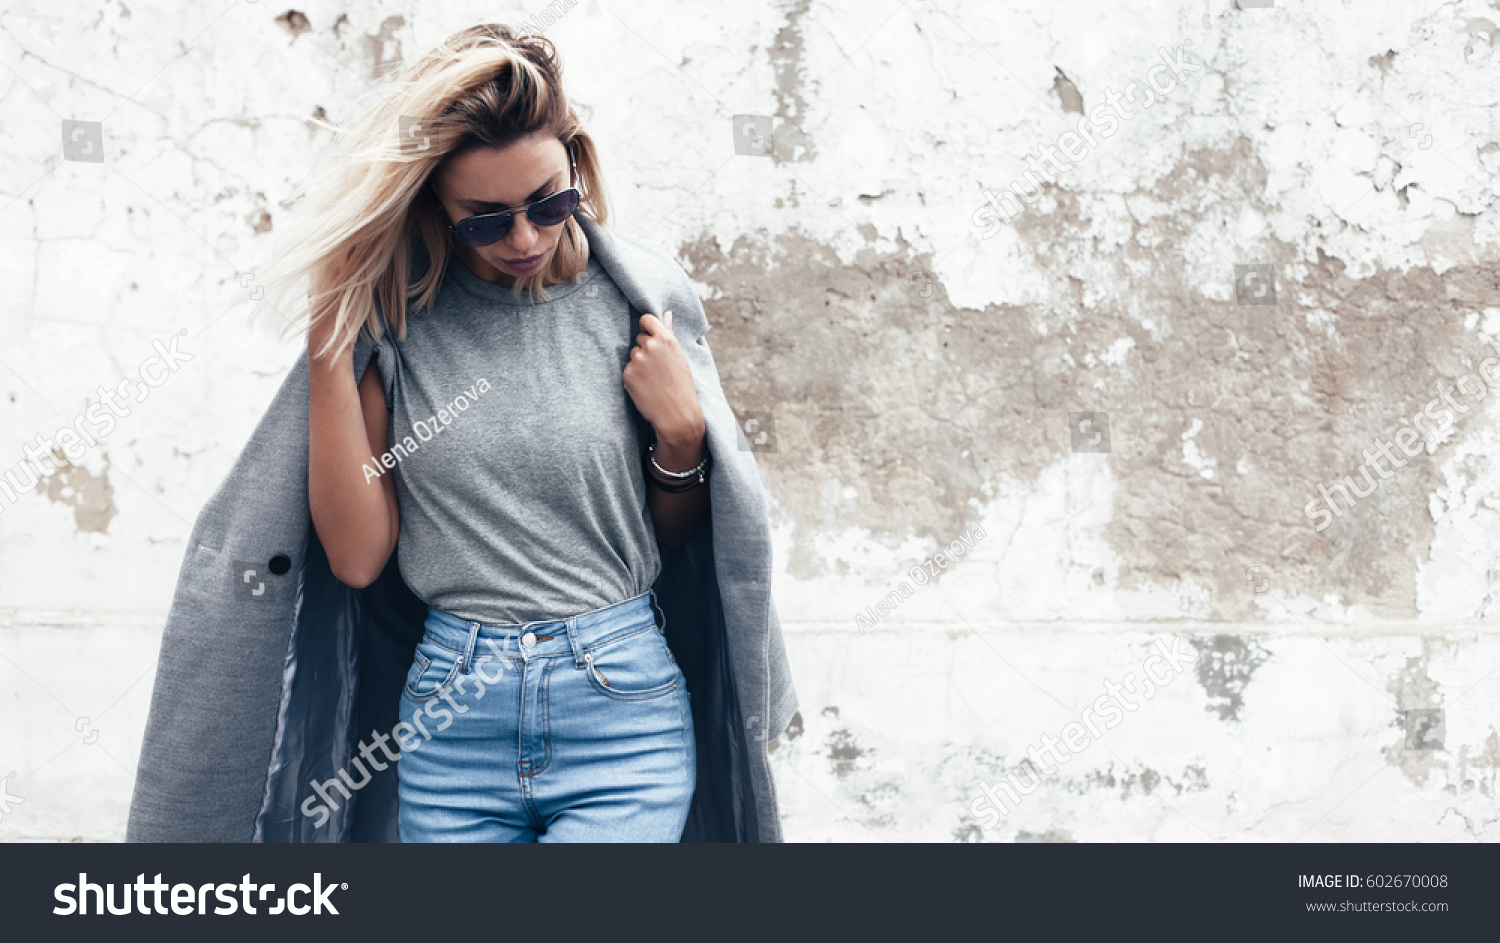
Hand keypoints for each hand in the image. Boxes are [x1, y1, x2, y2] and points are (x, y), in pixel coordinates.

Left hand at [622, 310, 704, 447]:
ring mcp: (637, 360)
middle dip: (646, 349)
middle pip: (639, 338)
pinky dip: (634, 377)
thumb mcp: (679, 356)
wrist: (676, 414)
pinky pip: (628, 369)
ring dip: (640, 364)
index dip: (647, 327)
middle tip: (659, 368)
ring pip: (633, 354)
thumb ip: (669, 332)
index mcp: (665, 339)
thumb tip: (666, 312)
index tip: (651, 336)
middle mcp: (650, 346)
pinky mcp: (627, 374)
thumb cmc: (682, 384)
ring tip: (654, 379)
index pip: (646, 319)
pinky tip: (646, 387)